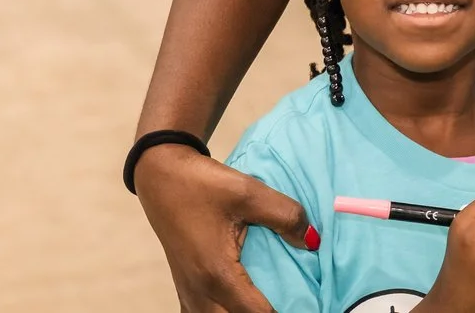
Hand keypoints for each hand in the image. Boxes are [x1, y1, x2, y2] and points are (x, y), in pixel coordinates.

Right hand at [132, 144, 311, 312]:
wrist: (161, 176)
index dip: (286, 310)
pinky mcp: (184, 287)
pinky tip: (238, 302)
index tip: (309, 301)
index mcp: (218, 274)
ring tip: (269, 300)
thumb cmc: (203, 184)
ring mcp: (188, 292)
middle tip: (291, 299)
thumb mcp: (249, 192)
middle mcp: (200, 292)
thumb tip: (313, 241)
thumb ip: (285, 216)